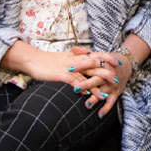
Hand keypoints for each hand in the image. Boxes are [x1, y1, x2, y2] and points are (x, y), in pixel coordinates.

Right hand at [3, 43, 129, 116]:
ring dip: (99, 84)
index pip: (96, 54)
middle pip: (96, 64)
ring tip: (108, 92)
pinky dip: (84, 88)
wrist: (33, 60)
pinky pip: (77, 82)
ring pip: (88, 74)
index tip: (117, 62)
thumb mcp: (63, 59)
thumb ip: (73, 60)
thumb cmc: (47, 61)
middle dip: (108, 71)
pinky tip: (89, 95)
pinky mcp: (63, 75)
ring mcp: (70, 68)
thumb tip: (80, 66)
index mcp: (77, 55)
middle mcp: (76, 60)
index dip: (107, 58)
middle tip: (118, 77)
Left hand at [74, 47, 131, 116]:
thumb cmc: (106, 61)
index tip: (69, 69)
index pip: (91, 63)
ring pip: (103, 91)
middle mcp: (107, 74)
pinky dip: (106, 108)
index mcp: (102, 63)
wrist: (125, 65)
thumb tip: (72, 49)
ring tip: (87, 104)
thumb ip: (84, 53)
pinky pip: (111, 102)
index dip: (80, 66)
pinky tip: (99, 115)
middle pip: (96, 78)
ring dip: (95, 98)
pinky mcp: (116, 92)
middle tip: (75, 89)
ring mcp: (112, 84)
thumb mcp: (98, 55)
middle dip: (86, 84)